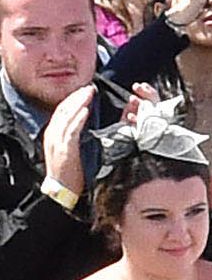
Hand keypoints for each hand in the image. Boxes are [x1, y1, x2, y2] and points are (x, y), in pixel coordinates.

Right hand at [40, 83, 96, 198]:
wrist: (62, 191)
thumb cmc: (73, 173)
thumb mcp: (75, 151)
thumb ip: (80, 137)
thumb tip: (90, 124)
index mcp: (55, 134)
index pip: (63, 111)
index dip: (74, 100)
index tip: (86, 91)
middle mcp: (53, 135)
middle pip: (64, 110)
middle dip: (76, 98)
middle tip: (89, 88)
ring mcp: (57, 142)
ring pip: (66, 117)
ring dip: (78, 104)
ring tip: (88, 94)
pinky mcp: (64, 149)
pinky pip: (71, 131)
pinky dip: (78, 120)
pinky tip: (85, 111)